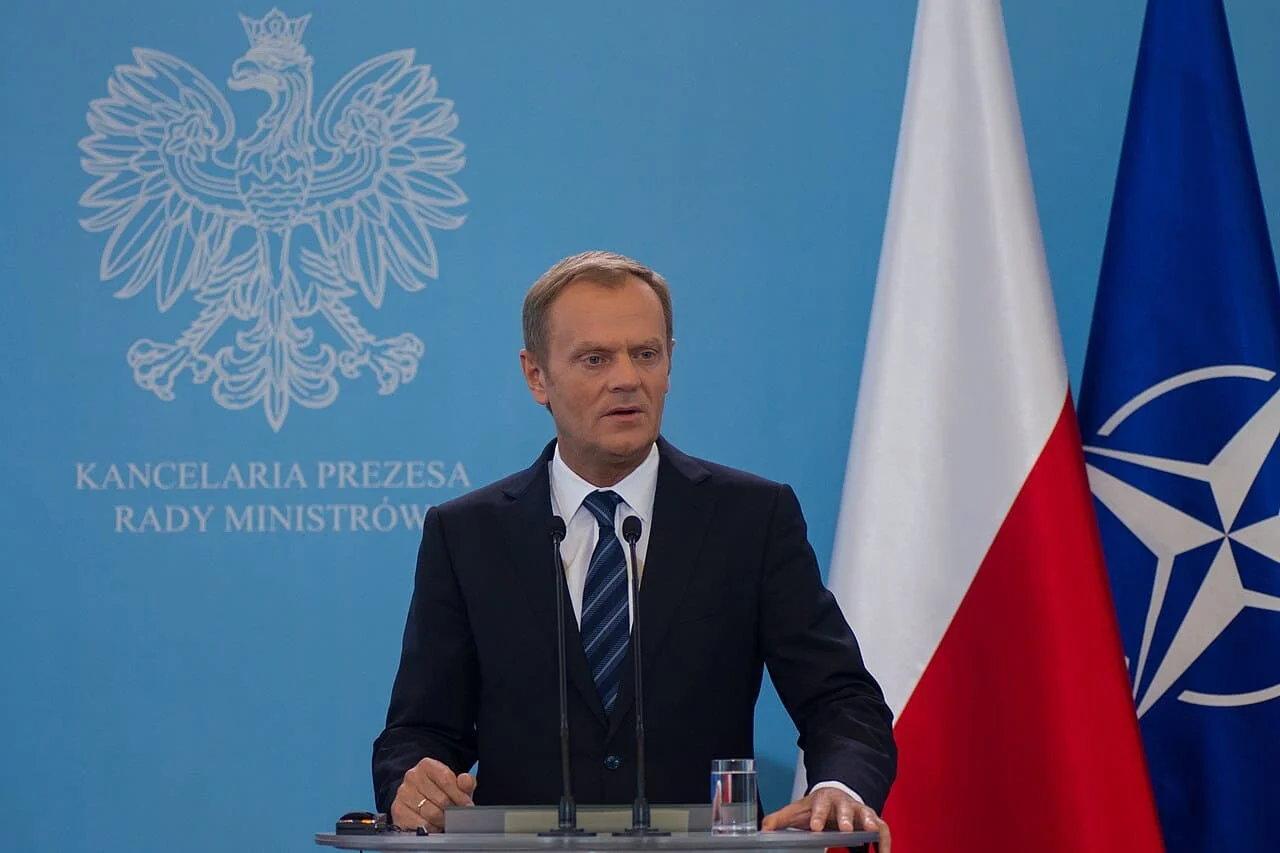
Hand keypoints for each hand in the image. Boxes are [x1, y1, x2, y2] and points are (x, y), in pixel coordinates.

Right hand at [390, 756, 476, 831]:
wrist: (416, 795)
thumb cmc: (437, 789)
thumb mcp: (453, 783)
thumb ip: (464, 782)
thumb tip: (465, 781)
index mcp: (427, 766)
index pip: (446, 780)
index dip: (460, 795)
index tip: (468, 805)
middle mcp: (412, 777)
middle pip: (440, 799)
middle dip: (452, 810)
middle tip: (457, 816)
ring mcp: (403, 794)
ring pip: (431, 813)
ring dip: (442, 820)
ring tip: (446, 820)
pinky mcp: (398, 811)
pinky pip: (420, 825)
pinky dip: (431, 828)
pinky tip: (434, 825)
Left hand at [762, 788, 890, 851]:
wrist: (835, 794)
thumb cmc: (816, 806)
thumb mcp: (798, 811)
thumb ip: (781, 819)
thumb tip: (764, 828)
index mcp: (823, 799)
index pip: (819, 806)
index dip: (817, 816)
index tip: (815, 827)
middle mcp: (843, 802)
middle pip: (845, 808)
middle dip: (845, 818)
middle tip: (846, 829)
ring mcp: (859, 810)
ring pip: (867, 814)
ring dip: (869, 823)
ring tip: (871, 833)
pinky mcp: (872, 819)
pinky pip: (882, 828)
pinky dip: (885, 841)